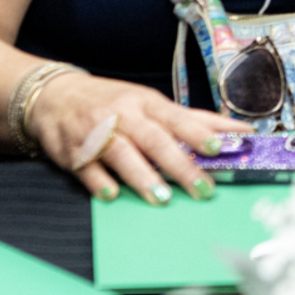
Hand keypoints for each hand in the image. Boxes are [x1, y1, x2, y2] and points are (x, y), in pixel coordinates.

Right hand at [29, 73, 251, 205]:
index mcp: (146, 103)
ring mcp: (97, 134)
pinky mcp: (74, 153)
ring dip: (142, 176)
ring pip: (121, 154)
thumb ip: (193, 120)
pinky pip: (87, 169)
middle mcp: (123, 116)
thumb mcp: (151, 103)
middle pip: (154, 140)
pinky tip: (112, 194)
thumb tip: (239, 131)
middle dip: (179, 165)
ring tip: (161, 197)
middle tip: (202, 189)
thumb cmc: (114, 103)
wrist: (55, 97)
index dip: (197, 132)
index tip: (217, 147)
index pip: (176, 117)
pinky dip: (99, 182)